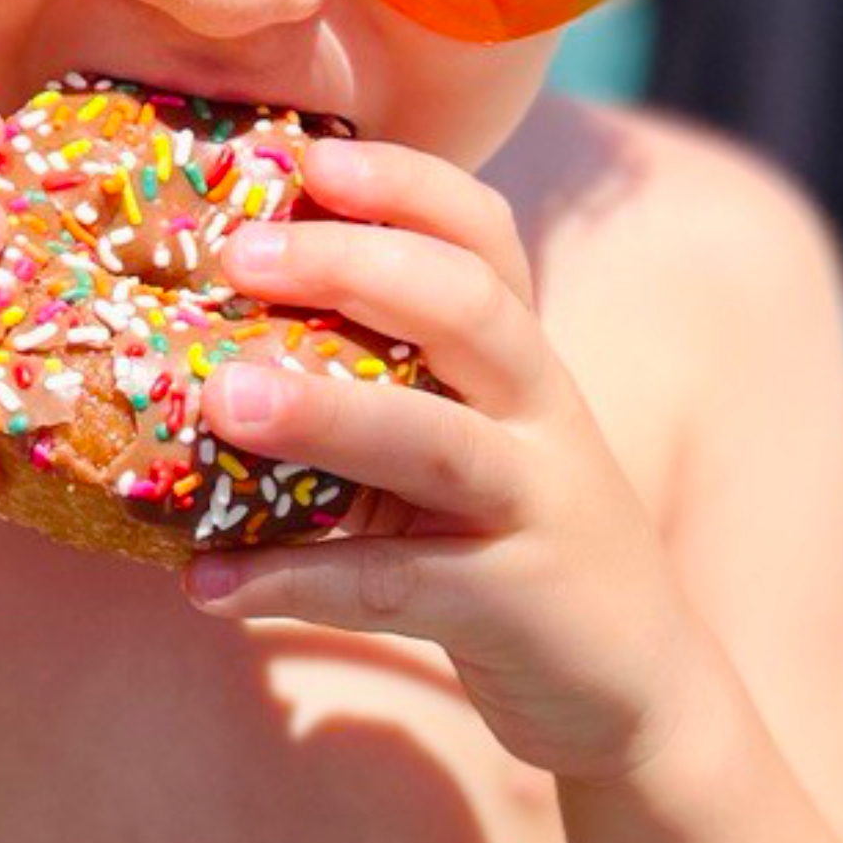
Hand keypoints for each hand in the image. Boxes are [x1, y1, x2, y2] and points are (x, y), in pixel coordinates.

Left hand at [184, 134, 711, 786]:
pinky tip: (206, 580)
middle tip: (237, 256)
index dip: (405, 187)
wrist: (637, 683)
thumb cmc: (511, 535)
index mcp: (523, 356)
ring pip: (436, 441)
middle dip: (352, 267)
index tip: (312, 159)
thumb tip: (214, 330)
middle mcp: (541, 413)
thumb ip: (385, 380)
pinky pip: (397, 585)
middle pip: (466, 308)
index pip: (483, 236)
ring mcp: (535, 508)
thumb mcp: (470, 436)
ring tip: (218, 401)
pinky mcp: (515, 606)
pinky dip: (297, 581)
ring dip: (323, 415)